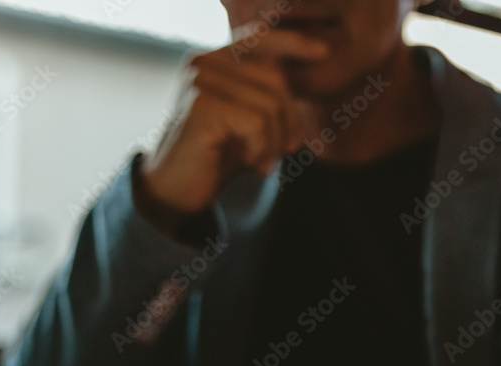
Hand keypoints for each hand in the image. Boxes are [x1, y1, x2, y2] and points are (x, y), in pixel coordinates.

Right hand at [135, 31, 329, 232]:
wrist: (177, 192)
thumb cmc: (217, 156)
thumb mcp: (251, 120)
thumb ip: (271, 94)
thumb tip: (313, 64)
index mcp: (214, 60)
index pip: (260, 38)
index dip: (293, 42)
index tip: (324, 53)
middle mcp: (203, 63)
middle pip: (273, 78)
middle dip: (289, 120)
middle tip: (285, 151)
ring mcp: (199, 82)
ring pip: (269, 104)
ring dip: (275, 142)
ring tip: (262, 162)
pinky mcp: (201, 106)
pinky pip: (257, 123)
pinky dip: (261, 149)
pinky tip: (249, 164)